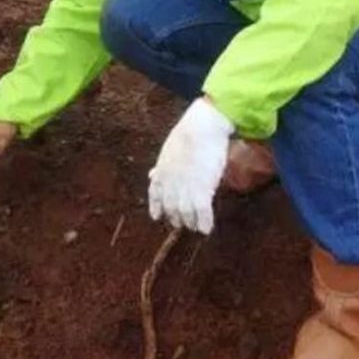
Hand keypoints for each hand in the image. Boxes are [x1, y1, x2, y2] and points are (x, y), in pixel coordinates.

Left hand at [148, 97, 234, 233]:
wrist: (201, 129)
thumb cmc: (187, 136)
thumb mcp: (169, 151)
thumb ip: (161, 167)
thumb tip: (152, 175)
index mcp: (161, 172)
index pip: (155, 194)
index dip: (156, 207)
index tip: (157, 217)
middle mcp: (170, 183)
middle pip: (170, 208)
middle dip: (176, 218)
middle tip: (184, 224)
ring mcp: (185, 186)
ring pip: (185, 213)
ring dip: (190, 223)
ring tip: (196, 227)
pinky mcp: (202, 187)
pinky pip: (202, 211)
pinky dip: (204, 222)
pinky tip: (206, 230)